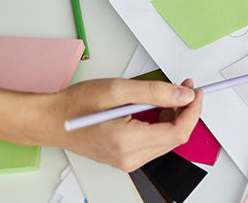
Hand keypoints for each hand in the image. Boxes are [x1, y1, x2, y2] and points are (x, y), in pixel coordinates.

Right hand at [39, 78, 201, 171]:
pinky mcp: (125, 157)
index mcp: (128, 142)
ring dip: (174, 117)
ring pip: (167, 140)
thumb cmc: (76, 105)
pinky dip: (161, 124)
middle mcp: (129, 157)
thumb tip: (183, 96)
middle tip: (184, 88)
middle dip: (185, 111)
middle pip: (175, 137)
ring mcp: (127, 160)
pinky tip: (156, 108)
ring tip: (168, 95)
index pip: (178, 132)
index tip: (196, 92)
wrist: (50, 120)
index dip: (193, 111)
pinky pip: (154, 142)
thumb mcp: (118, 89)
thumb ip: (155, 92)